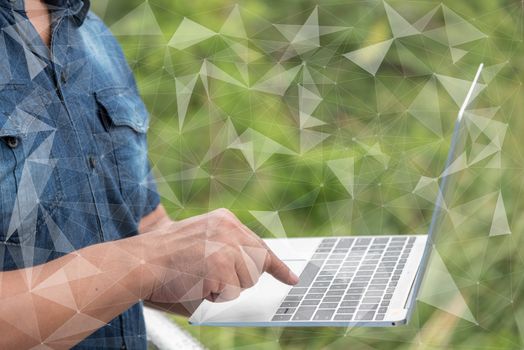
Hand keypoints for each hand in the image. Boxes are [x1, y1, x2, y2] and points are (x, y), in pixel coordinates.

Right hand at [132, 208, 297, 303]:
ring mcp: (227, 247)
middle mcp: (230, 229)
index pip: (259, 245)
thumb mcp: (198, 240)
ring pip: (244, 283)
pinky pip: (229, 294)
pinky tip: (195, 282)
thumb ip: (224, 247)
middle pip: (255, 268)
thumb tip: (251, 269)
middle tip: (208, 275)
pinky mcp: (221, 267)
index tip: (292, 279)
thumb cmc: (163, 256)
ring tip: (196, 275)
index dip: (276, 266)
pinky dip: (213, 296)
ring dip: (223, 288)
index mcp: (225, 220)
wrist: (139, 262)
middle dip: (238, 279)